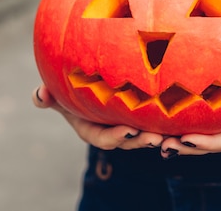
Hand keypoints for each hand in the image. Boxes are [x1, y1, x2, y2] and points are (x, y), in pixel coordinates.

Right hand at [32, 83, 163, 149]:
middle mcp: (111, 130)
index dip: (115, 137)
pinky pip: (154, 121)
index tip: (128, 130)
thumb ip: (46, 95)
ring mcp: (128, 124)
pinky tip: (181, 118)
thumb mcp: (55, 92)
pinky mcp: (142, 116)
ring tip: (169, 134)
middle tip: (155, 138)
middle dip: (141, 141)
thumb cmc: (68, 86)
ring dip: (156, 135)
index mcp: (91, 128)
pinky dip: (166, 122)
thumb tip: (39, 95)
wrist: (86, 79)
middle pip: (128, 141)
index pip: (103, 137)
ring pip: (144, 134)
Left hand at [160, 69, 220, 158]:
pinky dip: (188, 124)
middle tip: (161, 144)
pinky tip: (166, 120)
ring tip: (156, 138)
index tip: (185, 140)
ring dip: (182, 139)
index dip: (208, 143)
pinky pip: (207, 123)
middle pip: (213, 144)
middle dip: (187, 146)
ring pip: (207, 136)